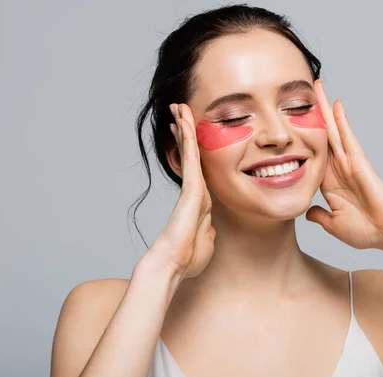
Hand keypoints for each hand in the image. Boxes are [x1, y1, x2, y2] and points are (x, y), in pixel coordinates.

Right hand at [147, 103, 214, 279]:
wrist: (174, 264)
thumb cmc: (188, 259)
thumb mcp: (204, 242)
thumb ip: (206, 231)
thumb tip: (208, 228)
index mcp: (200, 202)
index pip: (198, 170)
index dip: (193, 151)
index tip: (190, 137)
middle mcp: (195, 191)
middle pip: (191, 155)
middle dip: (185, 134)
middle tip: (179, 113)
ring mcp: (192, 188)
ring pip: (190, 151)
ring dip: (185, 128)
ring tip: (179, 107)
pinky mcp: (191, 188)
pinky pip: (193, 158)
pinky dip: (190, 138)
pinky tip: (185, 121)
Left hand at [306, 80, 382, 250]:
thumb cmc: (363, 231)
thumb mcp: (332, 223)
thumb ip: (318, 215)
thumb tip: (306, 211)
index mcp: (328, 182)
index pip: (310, 154)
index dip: (300, 138)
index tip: (288, 123)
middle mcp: (337, 168)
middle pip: (320, 135)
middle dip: (312, 114)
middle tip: (300, 92)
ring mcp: (348, 163)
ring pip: (332, 130)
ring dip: (324, 109)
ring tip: (316, 86)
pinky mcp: (359, 162)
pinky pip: (348, 138)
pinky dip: (341, 121)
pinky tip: (335, 104)